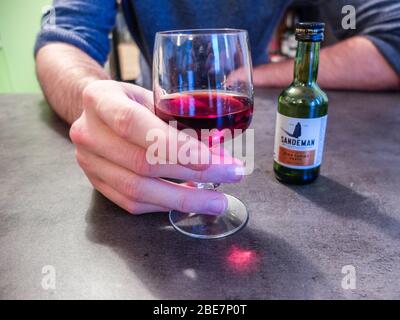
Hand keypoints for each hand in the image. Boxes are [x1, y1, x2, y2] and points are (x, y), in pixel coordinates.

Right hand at [69, 80, 243, 214]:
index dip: (173, 144)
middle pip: (141, 162)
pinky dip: (164, 205)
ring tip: (217, 200)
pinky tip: (189, 199)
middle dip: (192, 173)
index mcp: (100, 99)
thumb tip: (219, 147)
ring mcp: (88, 162)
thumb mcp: (152, 96)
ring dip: (183, 198)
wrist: (97, 112)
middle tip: (229, 174)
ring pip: (138, 190)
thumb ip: (179, 118)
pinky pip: (132, 203)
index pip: (133, 123)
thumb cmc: (132, 101)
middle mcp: (88, 133)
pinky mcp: (97, 183)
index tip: (210, 159)